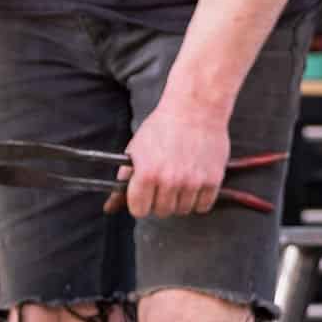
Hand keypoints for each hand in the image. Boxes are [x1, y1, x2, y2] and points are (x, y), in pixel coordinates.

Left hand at [114, 99, 229, 216]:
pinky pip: (202, 206)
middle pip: (162, 212)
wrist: (196, 109)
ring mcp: (193, 182)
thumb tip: (109, 209)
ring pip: (183, 210)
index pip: (139, 210)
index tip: (145, 192)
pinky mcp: (213, 180)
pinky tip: (195, 181)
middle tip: (165, 181)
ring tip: (181, 178)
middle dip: (161, 200)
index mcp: (146, 174)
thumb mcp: (136, 151)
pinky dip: (199, 198)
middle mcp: (170, 181)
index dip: (140, 201)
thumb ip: (123, 181)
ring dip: (180, 199)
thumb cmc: (162, 128)